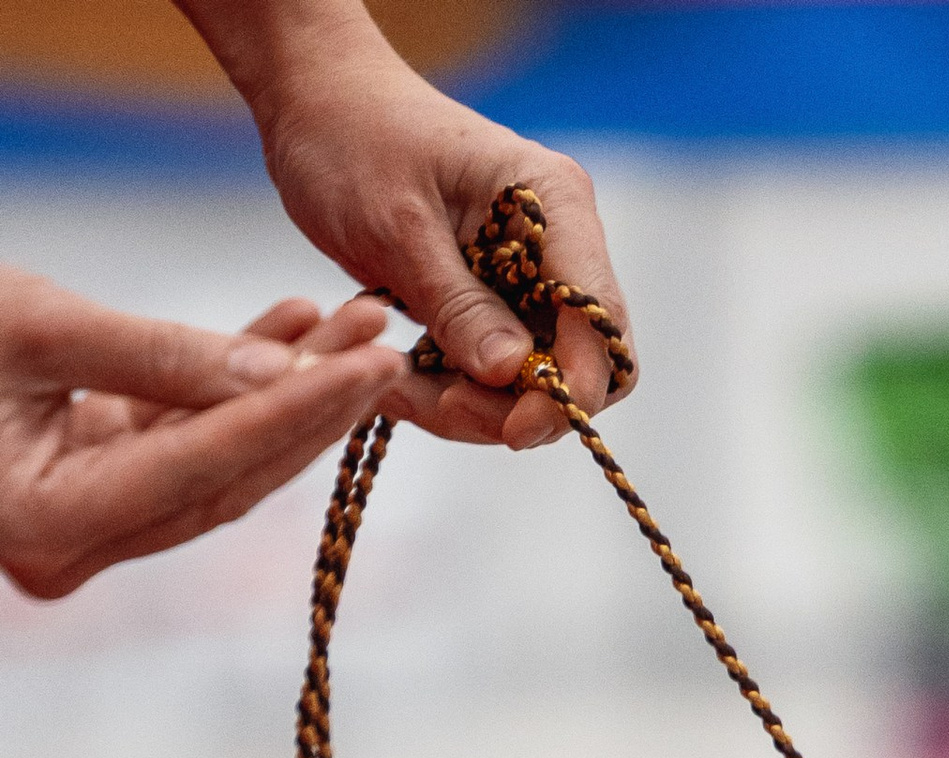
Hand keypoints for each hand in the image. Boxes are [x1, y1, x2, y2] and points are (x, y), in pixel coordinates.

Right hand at [0, 271, 391, 601]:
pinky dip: (236, 389)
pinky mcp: (96, 493)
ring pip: (217, 467)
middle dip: (309, 409)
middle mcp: (75, 551)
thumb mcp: (36, 329)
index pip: (202, 469)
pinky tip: (293, 335)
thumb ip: (158, 354)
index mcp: (50, 527)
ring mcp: (88, 532)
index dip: (291, 413)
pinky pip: (187, 444)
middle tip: (382, 346)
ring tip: (352, 330)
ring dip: (288, 396)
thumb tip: (283, 368)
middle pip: (225, 482)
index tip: (368, 366)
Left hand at [184, 5, 632, 450]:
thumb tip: (511, 373)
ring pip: (530, 383)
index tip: (512, 429)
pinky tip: (396, 381)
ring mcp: (526, 279)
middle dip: (517, 407)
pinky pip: (489, 375)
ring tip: (395, 391)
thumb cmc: (352, 138)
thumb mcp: (397, 225)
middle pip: (577, 366)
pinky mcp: (491, 304)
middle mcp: (557, 247)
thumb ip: (458, 302)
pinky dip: (446, 393)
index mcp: (556, 207)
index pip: (600, 324)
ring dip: (469, 408)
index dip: (570, 389)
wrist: (316, 104)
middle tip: (441, 408)